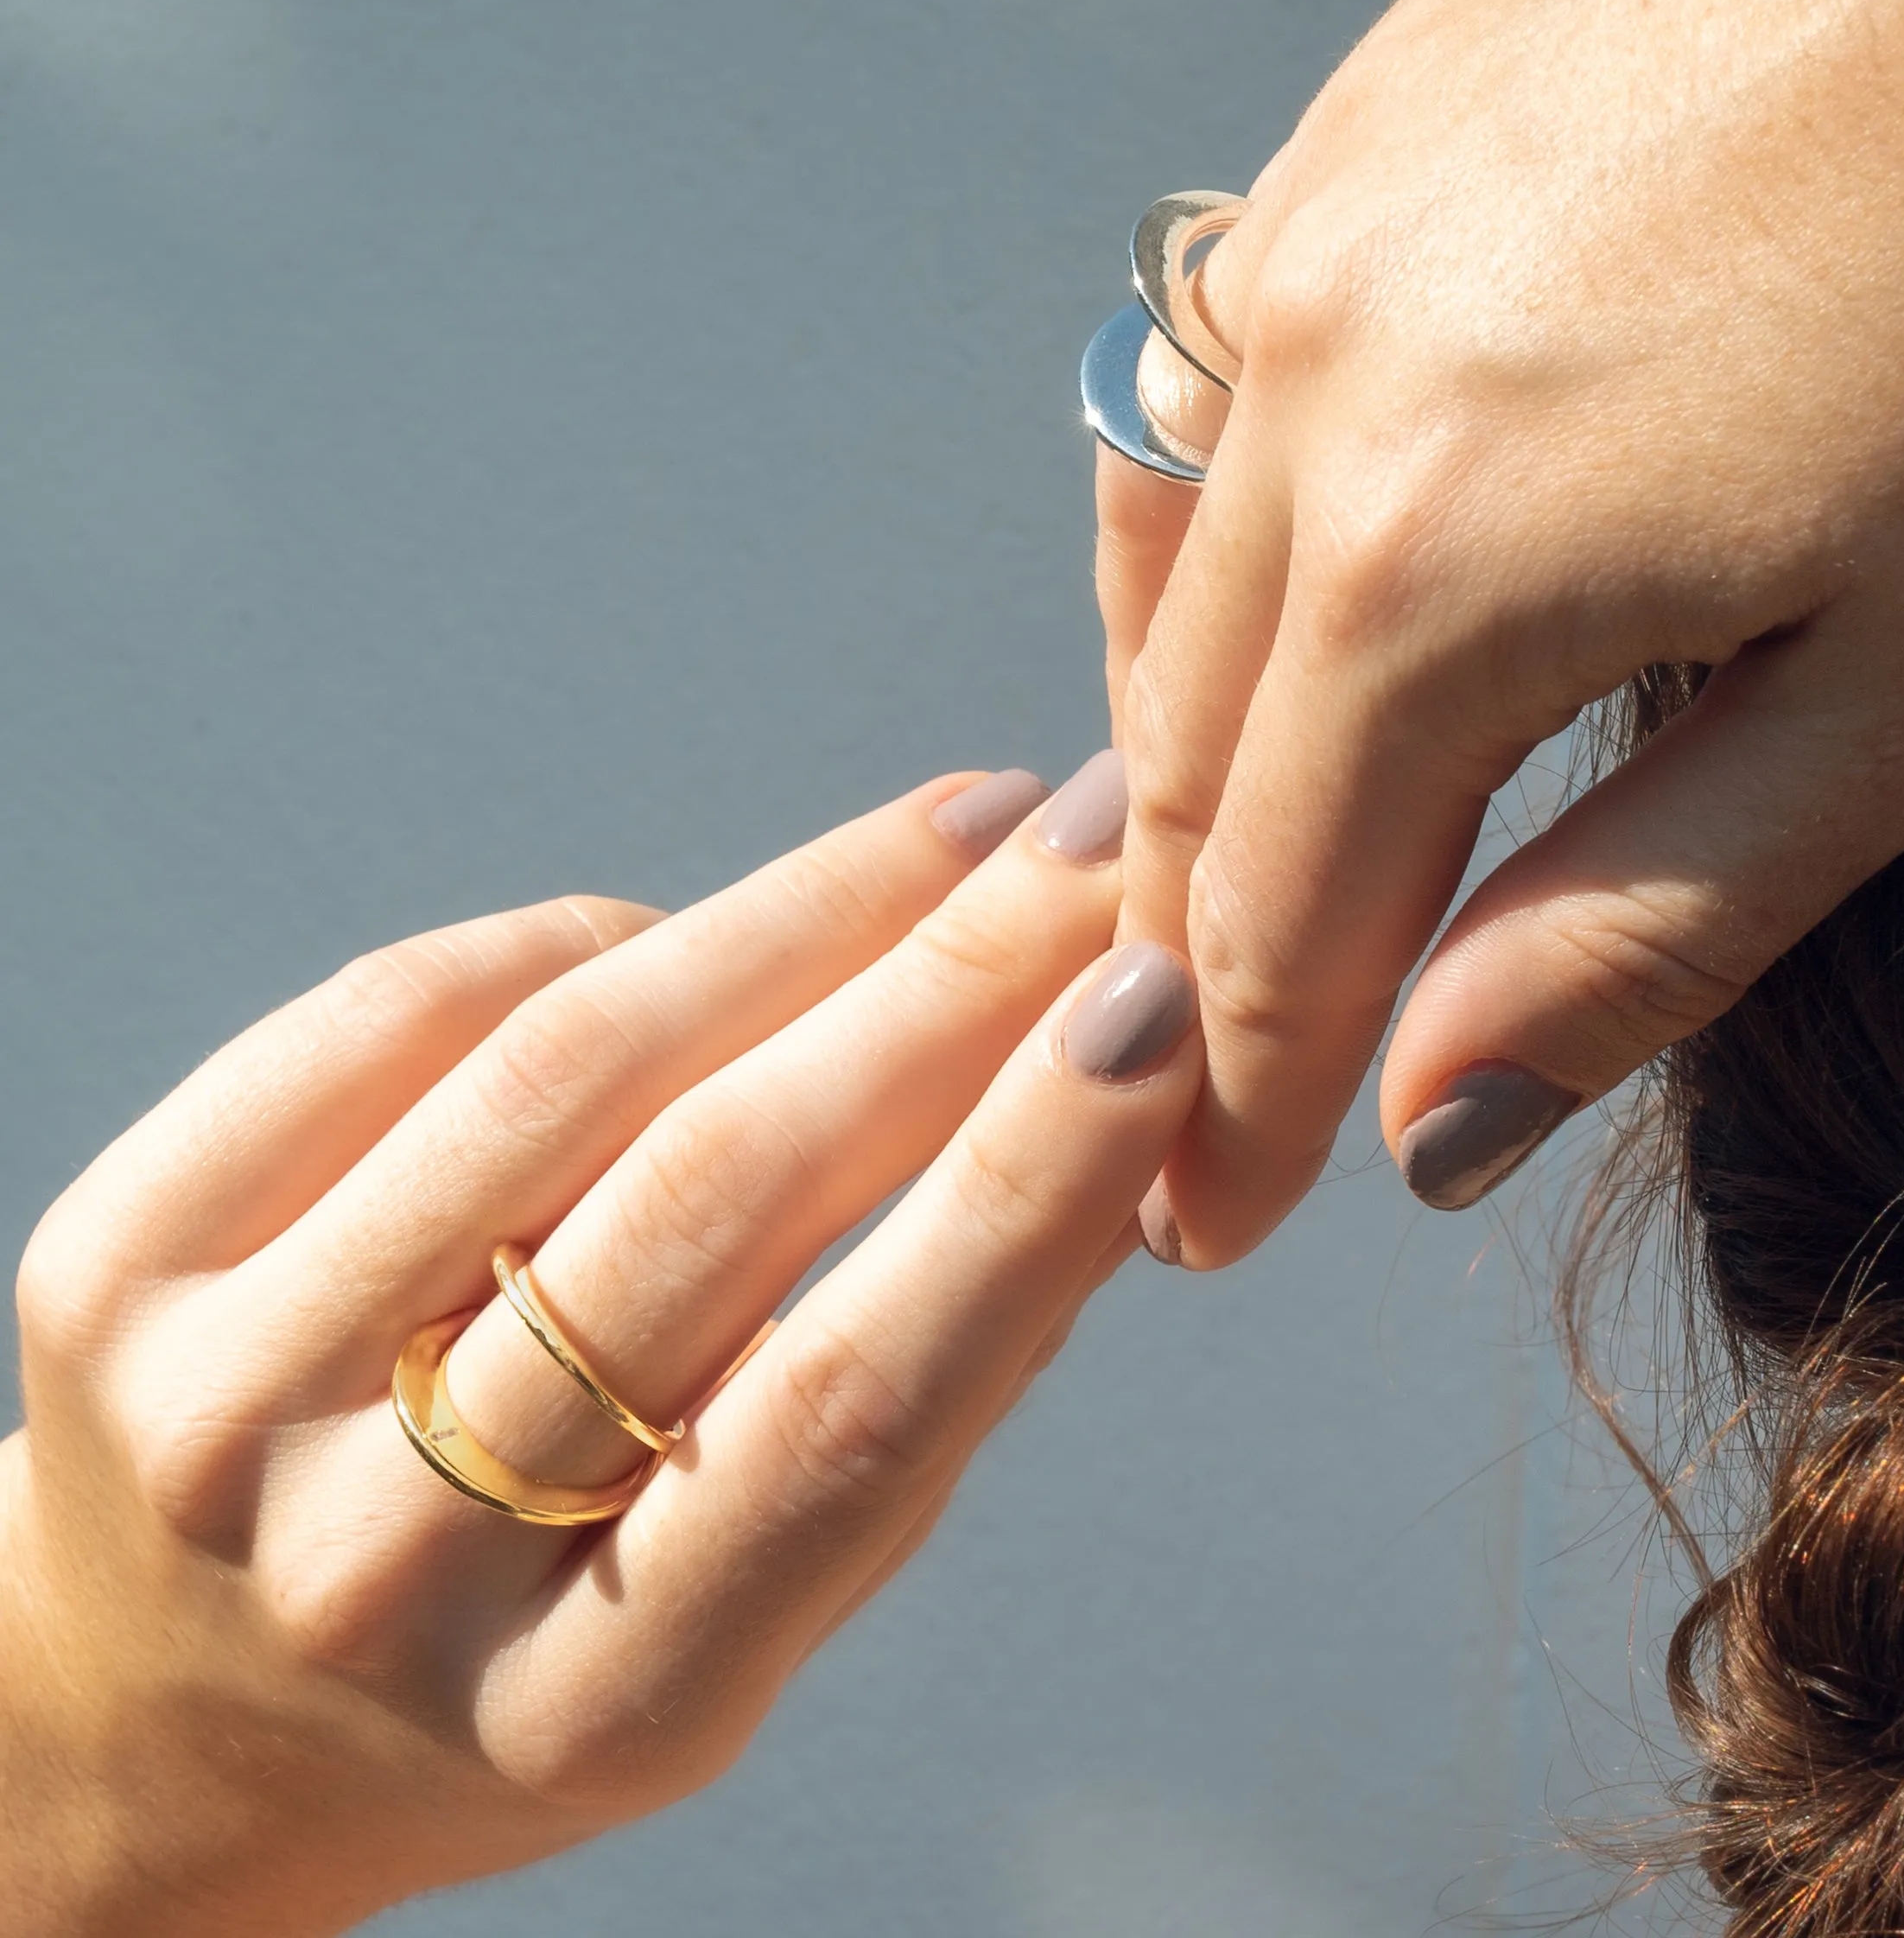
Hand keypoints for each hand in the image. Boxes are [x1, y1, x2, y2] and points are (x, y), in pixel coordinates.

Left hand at [0, 757, 1195, 1936]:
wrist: (166, 1718)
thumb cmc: (508, 1666)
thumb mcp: (729, 1633)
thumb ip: (891, 1424)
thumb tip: (1082, 1154)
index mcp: (590, 1706)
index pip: (847, 1410)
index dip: (1017, 1185)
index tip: (1146, 1009)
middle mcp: (384, 1559)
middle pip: (713, 1198)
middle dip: (941, 984)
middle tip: (1088, 850)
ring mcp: (220, 1399)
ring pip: (564, 1070)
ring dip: (800, 914)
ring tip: (954, 832)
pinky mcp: (110, 1265)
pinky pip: (391, 1015)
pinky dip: (582, 940)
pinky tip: (699, 936)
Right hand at [1097, 0, 1903, 1262]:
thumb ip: (1644, 923)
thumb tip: (1435, 1116)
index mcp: (1437, 558)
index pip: (1274, 918)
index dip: (1238, 1098)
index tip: (1208, 1220)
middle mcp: (1315, 382)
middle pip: (1180, 762)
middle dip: (1181, 956)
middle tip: (1189, 1098)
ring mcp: (1315, 220)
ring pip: (1161, 576)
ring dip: (1172, 757)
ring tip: (1205, 883)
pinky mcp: (1365, 119)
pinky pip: (1200, 388)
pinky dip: (1200, 547)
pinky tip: (1254, 589)